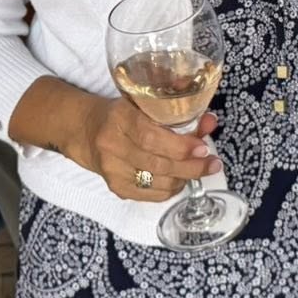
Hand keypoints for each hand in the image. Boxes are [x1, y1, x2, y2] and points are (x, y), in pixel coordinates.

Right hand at [71, 94, 220, 202]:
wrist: (85, 131)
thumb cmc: (120, 114)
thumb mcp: (143, 103)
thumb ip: (177, 112)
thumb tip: (210, 121)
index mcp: (119, 118)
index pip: (150, 137)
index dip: (180, 146)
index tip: (203, 147)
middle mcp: (112, 146)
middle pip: (158, 164)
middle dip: (192, 166)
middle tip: (212, 163)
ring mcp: (112, 170)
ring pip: (158, 183)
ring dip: (185, 178)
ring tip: (199, 168)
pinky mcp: (116, 187)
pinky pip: (152, 195)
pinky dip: (171, 188)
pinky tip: (180, 178)